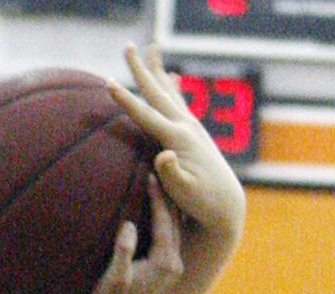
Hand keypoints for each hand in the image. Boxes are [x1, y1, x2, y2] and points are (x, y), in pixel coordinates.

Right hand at [91, 176, 183, 293]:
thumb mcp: (114, 278)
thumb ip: (123, 251)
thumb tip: (129, 225)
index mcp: (165, 264)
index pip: (165, 222)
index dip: (159, 198)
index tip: (152, 175)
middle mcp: (174, 264)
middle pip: (176, 223)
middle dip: (168, 197)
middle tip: (160, 172)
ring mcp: (172, 268)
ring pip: (176, 230)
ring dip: (169, 208)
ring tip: (162, 184)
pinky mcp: (165, 271)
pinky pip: (169, 238)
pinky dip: (165, 221)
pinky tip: (156, 210)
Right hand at [108, 44, 244, 232]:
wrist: (226, 205)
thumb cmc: (200, 203)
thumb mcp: (183, 192)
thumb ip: (171, 173)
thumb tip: (164, 156)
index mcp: (178, 138)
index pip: (146, 115)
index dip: (126, 100)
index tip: (108, 83)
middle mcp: (186, 126)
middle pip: (157, 93)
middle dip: (141, 70)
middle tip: (127, 47)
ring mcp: (192, 128)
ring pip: (168, 92)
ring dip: (156, 71)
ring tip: (150, 49)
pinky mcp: (195, 134)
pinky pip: (179, 103)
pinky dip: (172, 87)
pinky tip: (171, 77)